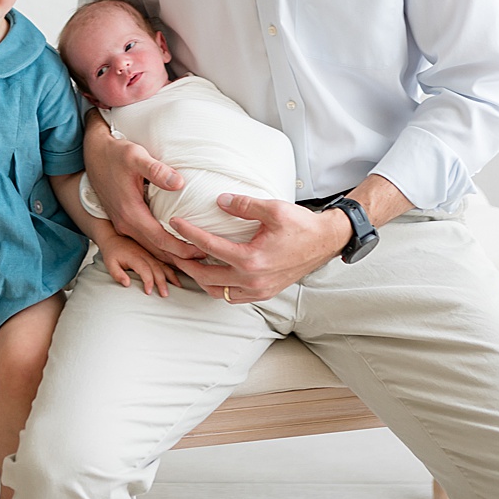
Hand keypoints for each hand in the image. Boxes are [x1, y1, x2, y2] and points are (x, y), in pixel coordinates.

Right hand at [83, 122, 202, 266]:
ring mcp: (122, 222)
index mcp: (129, 212)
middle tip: (205, 256)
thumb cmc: (114, 153)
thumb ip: (156, 170)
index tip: (202, 250)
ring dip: (169, 253)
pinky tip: (173, 243)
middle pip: (155, 249)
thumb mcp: (135, 156)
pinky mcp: (122, 219)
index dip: (182, 248)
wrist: (92, 152)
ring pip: (148, 246)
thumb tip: (179, 183)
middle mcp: (124, 223)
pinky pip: (143, 239)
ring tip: (193, 255)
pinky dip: (159, 246)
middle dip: (179, 256)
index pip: (160, 240)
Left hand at [97, 233, 180, 296]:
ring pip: (163, 265)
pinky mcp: (152, 254)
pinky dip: (171, 270)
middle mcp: (145, 254)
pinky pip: (164, 262)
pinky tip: (176, 278)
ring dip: (171, 276)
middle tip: (165, 295)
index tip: (149, 292)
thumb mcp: (109, 263)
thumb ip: (117, 274)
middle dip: (162, 282)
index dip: (148, 281)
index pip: (145, 270)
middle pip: (157, 269)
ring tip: (178, 287)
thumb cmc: (112, 252)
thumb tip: (127, 284)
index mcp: (135, 256)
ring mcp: (150, 254)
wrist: (114, 238)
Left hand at [169, 195, 350, 303]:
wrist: (326, 242)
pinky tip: (213, 272)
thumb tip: (218, 201)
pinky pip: (233, 297)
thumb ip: (243, 204)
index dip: (188, 233)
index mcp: (251, 260)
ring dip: (200, 279)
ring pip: (217, 292)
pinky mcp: (264, 293)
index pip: (208, 246)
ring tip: (189, 262)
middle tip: (172, 249)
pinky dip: (218, 287)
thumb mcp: (273, 209)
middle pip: (205, 276)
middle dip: (185, 263)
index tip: (174, 222)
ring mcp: (259, 290)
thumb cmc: (301, 225)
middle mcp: (252, 280)